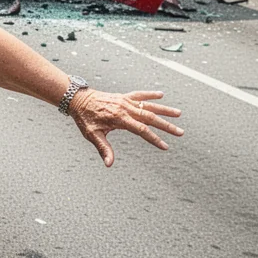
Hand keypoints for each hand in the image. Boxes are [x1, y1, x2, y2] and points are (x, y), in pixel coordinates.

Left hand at [69, 90, 183, 166]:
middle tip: (181, 132)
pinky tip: (161, 94)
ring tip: (179, 113)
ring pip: (148, 104)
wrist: (77, 99)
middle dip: (166, 126)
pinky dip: (150, 94)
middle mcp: (125, 108)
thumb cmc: (85, 118)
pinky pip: (139, 94)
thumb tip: (109, 164)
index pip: (142, 130)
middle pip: (150, 117)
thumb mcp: (92, 135)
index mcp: (119, 118)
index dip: (154, 139)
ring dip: (164, 109)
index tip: (165, 146)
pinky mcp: (123, 96)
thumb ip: (103, 148)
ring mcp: (125, 101)